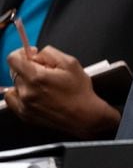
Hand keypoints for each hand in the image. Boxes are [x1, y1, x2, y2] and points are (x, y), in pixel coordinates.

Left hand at [5, 45, 120, 137]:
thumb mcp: (71, 62)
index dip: (22, 52)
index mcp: (37, 76)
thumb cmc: (79, 90)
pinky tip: (34, 93)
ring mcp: (23, 104)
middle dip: (28, 67)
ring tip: (42, 85)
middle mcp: (26, 91)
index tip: (32, 55)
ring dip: (25, 80)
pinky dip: (20, 93)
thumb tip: (35, 53)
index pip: (13, 59)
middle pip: (15, 71)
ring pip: (15, 84)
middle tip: (45, 72)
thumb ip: (50, 52)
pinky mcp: (24, 114)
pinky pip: (13, 99)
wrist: (83, 115)